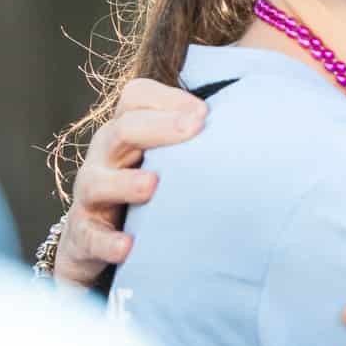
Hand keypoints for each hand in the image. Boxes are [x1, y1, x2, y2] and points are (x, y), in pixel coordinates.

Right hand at [53, 78, 205, 287]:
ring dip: (125, 182)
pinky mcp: (83, 238)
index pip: (136, 98)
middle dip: (157, 127)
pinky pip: (88, 238)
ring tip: (152, 184)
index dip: (168, 98)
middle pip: (120, 130)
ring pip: (97, 182)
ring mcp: (91, 198)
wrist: (101, 246)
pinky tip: (127, 247)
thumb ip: (203, 143)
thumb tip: (262, 123)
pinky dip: (106, 243)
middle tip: (194, 127)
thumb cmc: (150, 195)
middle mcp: (105, 158)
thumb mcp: (173, 163)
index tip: (205, 113)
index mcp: (128, 134)